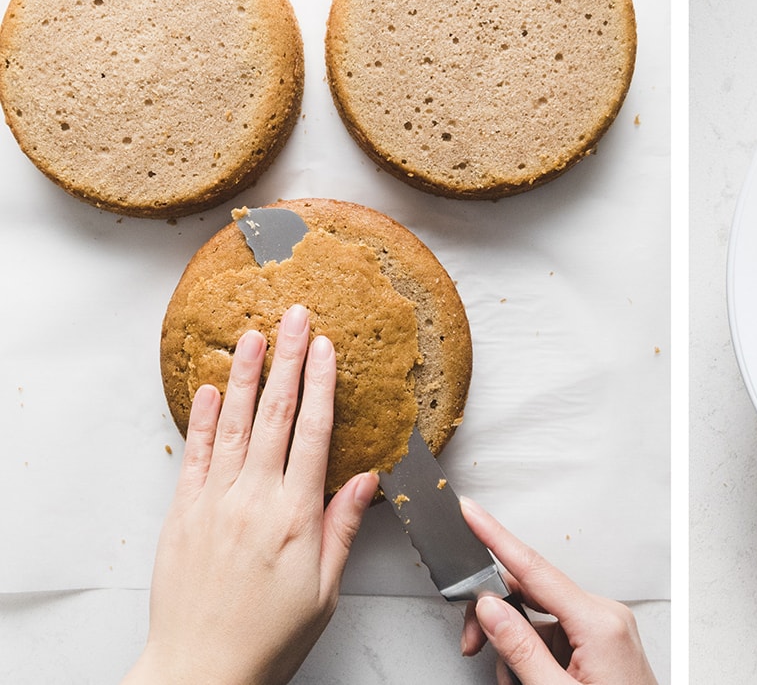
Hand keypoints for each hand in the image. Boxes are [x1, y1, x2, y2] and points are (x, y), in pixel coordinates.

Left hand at [125, 305, 378, 684]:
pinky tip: (211, 389)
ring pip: (232, 425)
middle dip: (286, 360)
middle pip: (275, 416)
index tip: (325, 347)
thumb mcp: (326, 588)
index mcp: (296, 516)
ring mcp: (214, 504)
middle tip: (293, 316)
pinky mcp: (183, 515)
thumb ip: (343, 528)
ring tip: (252, 335)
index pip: (314, 433)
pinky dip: (202, 419)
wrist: (203, 668)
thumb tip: (366, 480)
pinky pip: (195, 456)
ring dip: (245, 375)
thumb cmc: (269, 637)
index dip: (320, 384)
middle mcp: (253, 500)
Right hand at [456, 499, 655, 684]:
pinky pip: (555, 636)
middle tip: (471, 648)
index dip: (497, 539)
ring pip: (539, 620)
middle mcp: (606, 616)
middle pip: (532, 595)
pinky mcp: (602, 642)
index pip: (536, 570)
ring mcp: (606, 628)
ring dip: (516, 649)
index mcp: (599, 622)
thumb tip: (490, 608)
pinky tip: (530, 680)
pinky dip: (533, 656)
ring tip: (519, 684)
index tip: (471, 514)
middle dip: (497, 619)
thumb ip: (519, 649)